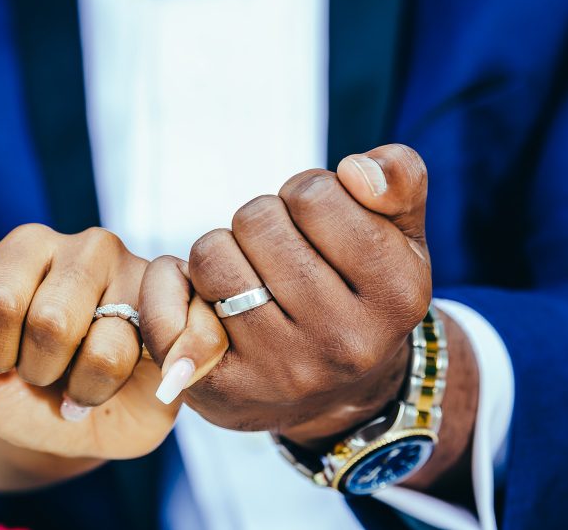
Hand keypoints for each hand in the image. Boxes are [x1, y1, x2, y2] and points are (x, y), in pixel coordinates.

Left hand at [0, 224, 177, 459]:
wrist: (81, 410)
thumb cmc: (26, 388)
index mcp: (27, 248)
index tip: (1, 363)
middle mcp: (87, 247)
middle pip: (51, 323)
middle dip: (44, 374)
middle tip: (52, 375)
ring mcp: (142, 271)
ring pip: (108, 345)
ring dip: (91, 389)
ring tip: (89, 383)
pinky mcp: (185, 304)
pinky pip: (187, 331)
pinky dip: (175, 366)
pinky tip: (161, 381)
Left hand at [140, 144, 432, 441]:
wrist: (339, 398)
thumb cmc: (362, 293)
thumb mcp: (402, 234)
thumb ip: (398, 178)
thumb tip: (357, 170)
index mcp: (396, 295)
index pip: (315, 195)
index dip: (307, 193)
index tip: (318, 223)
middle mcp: (343, 340)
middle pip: (257, 219)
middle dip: (262, 221)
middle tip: (280, 252)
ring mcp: (281, 370)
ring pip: (212, 255)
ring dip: (222, 251)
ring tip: (248, 275)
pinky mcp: (223, 390)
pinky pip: (165, 310)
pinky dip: (170, 284)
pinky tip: (198, 293)